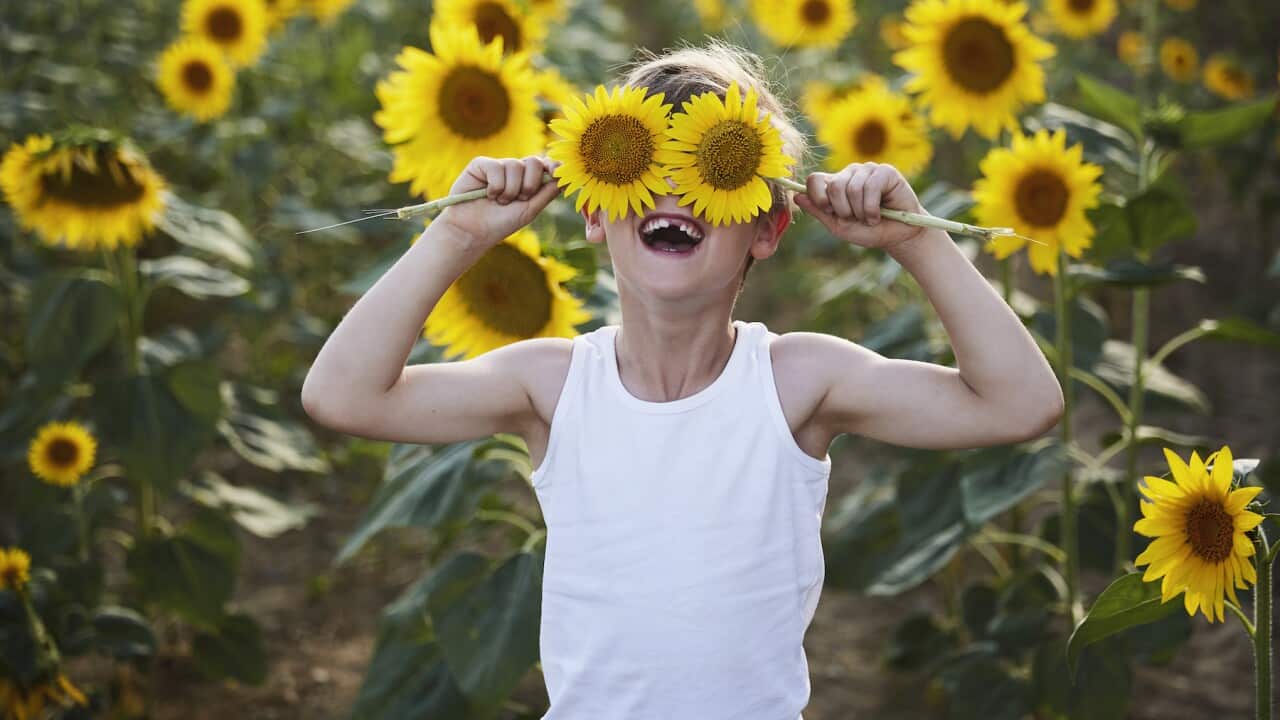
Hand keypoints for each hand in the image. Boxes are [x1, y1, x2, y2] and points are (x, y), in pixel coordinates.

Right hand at [435, 155, 560, 251]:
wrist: (473, 232)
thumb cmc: (500, 223)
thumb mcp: (529, 210)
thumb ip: (547, 193)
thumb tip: (564, 178)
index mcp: (527, 180)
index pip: (545, 165)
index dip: (553, 165)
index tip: (556, 173)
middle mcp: (514, 171)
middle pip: (534, 162)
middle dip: (530, 184)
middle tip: (520, 199)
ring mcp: (498, 166)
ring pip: (515, 165)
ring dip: (510, 190)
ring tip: (500, 202)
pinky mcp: (481, 165)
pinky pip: (497, 167)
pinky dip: (496, 186)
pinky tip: (488, 195)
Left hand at [794, 162, 927, 251]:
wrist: (897, 236)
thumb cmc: (868, 231)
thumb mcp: (839, 226)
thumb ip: (819, 212)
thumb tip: (797, 197)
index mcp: (834, 184)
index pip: (814, 179)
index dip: (818, 198)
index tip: (831, 212)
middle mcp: (849, 174)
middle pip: (833, 186)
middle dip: (844, 210)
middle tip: (856, 218)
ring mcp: (867, 170)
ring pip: (852, 188)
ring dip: (861, 212)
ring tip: (870, 218)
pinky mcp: (885, 171)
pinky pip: (871, 186)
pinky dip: (872, 208)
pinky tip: (879, 214)